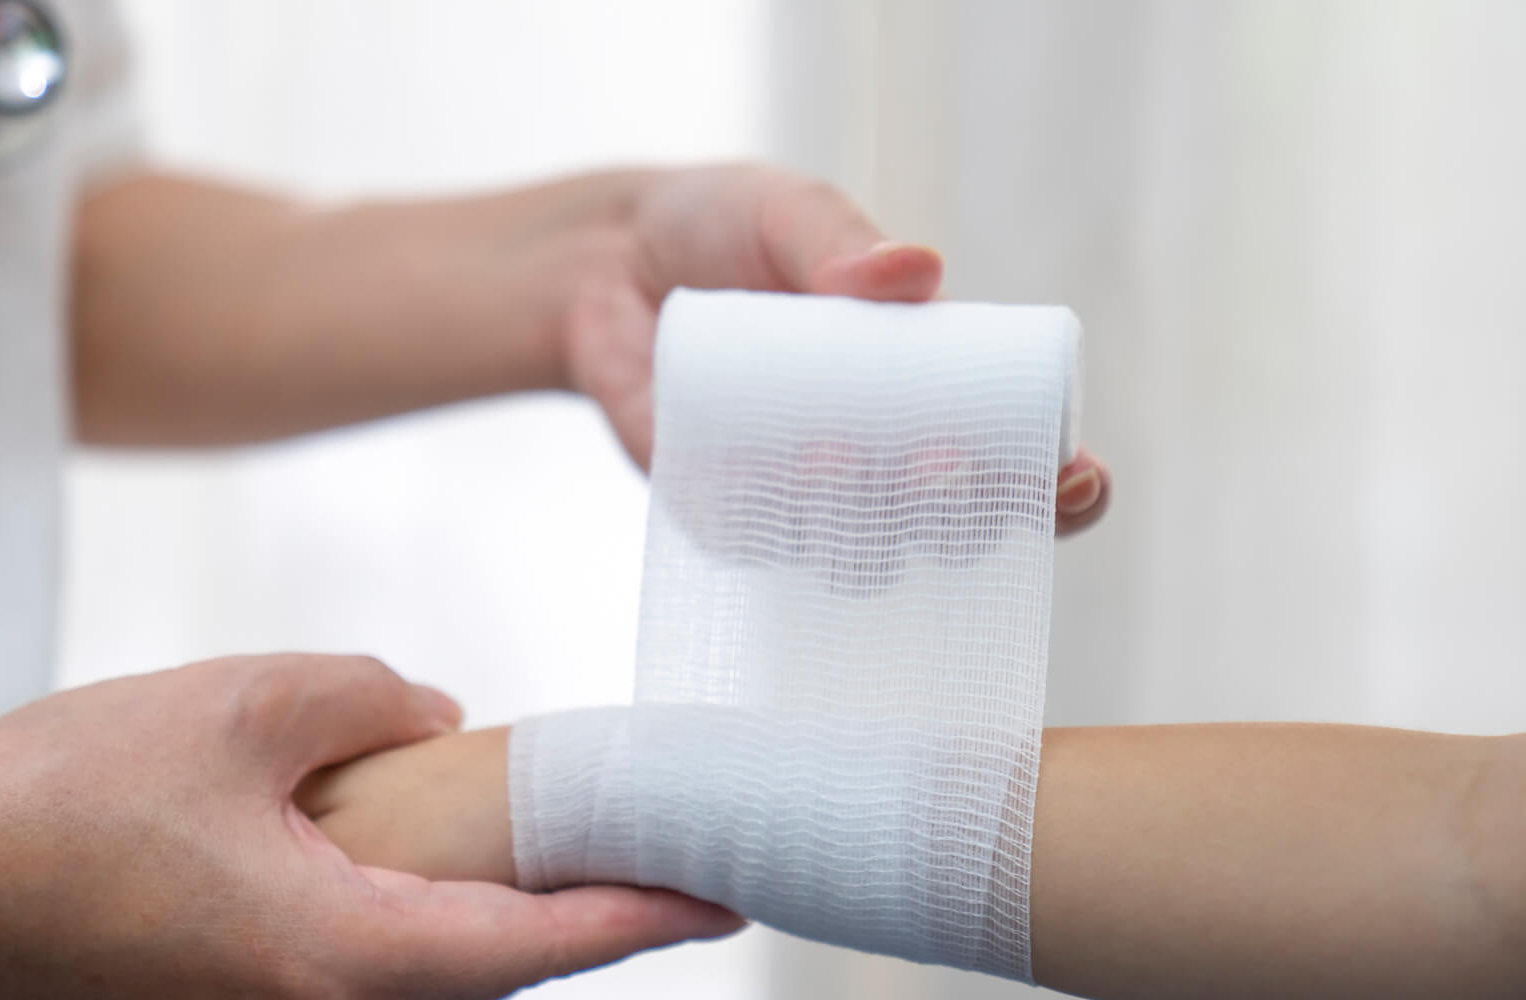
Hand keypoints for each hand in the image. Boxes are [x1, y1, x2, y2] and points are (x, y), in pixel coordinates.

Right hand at [0, 654, 738, 998]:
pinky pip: (359, 951)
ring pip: (427, 962)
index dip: (641, 915)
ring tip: (562, 836)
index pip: (534, 942)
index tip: (729, 895)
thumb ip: (366, 698)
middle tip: (664, 849)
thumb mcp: (240, 706)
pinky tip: (424, 841)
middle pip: (493, 966)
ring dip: (499, 903)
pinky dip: (418, 901)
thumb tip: (433, 721)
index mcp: (340, 957)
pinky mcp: (227, 988)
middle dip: (584, 909)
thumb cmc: (54, 803)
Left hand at [560, 164, 1110, 534]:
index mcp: (934, 390)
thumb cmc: (724, 227)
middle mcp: (880, 460)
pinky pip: (747, 540)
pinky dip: (752, 517)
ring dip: (857, 528)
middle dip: (961, 515)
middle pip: (951, 529)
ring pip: (854, 554)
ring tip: (830, 460)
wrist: (604, 256)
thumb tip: (910, 270)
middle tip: (939, 462)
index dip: (1058, 486)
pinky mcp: (717, 509)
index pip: (1023, 462)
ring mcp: (802, 497)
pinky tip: (738, 471)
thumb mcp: (789, 213)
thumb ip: (840, 241)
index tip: (1072, 477)